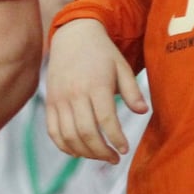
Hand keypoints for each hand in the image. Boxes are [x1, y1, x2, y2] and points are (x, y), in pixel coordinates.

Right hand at [44, 18, 146, 161]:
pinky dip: (64, 146)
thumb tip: (143, 112)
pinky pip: (53, 131)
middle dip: (101, 151)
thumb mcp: (121, 66)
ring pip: (68, 135)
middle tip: (114, 158)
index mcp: (95, 85)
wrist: (72, 36)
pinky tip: (78, 152)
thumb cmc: (102, 53)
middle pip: (85, 132)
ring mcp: (59, 99)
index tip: (125, 150)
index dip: (116, 138)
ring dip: (85, 152)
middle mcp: (75, 93)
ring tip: (99, 156)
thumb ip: (132, 91)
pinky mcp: (50, 102)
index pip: (105, 119)